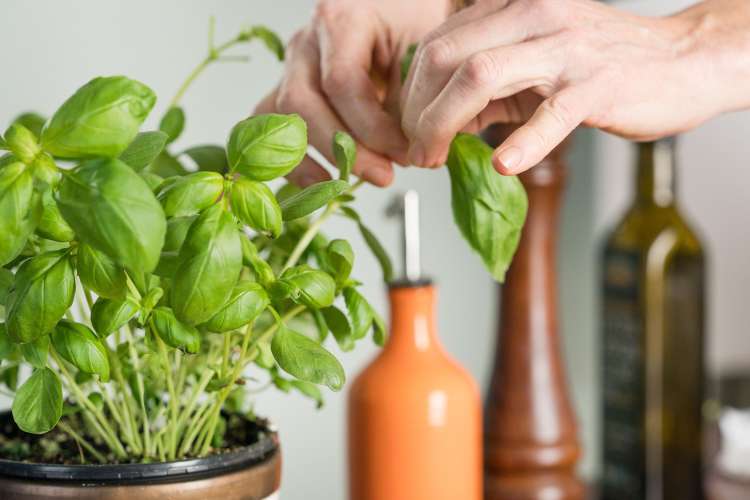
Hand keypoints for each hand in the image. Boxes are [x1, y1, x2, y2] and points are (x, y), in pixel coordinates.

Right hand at [256, 0, 450, 186]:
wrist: (400, 13)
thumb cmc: (412, 25)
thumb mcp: (422, 52)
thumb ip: (412, 99)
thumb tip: (408, 153)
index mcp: (341, 21)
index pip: (342, 83)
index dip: (372, 128)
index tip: (403, 152)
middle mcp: (307, 43)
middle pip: (303, 102)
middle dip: (344, 148)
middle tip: (382, 174)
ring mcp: (292, 67)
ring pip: (281, 117)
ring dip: (313, 157)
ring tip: (345, 184)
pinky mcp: (288, 90)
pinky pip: (272, 127)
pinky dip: (291, 159)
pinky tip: (317, 181)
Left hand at [400, 0, 749, 174]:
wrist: (680, 61)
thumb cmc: (602, 65)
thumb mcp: (532, 65)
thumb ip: (485, 88)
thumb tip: (439, 121)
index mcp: (512, 8)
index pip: (436, 44)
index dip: (410, 92)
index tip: (408, 129)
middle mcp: (533, 15)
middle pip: (444, 56)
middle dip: (416, 110)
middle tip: (417, 150)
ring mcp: (565, 48)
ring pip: (480, 75)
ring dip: (443, 124)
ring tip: (437, 159)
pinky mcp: (597, 85)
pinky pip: (551, 113)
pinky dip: (522, 143)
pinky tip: (503, 165)